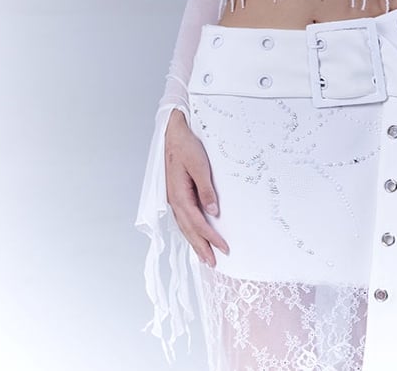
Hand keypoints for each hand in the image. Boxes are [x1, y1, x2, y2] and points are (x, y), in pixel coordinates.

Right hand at [164, 110, 229, 267]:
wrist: (173, 132)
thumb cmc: (185, 145)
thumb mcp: (200, 164)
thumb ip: (206, 189)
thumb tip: (213, 211)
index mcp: (179, 195)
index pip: (197, 222)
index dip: (210, 237)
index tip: (224, 248)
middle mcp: (174, 200)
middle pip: (188, 229)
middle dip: (201, 247)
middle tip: (213, 263)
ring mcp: (173, 197)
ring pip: (184, 225)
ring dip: (194, 241)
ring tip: (204, 256)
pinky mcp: (176, 193)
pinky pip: (183, 217)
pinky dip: (190, 229)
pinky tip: (195, 233)